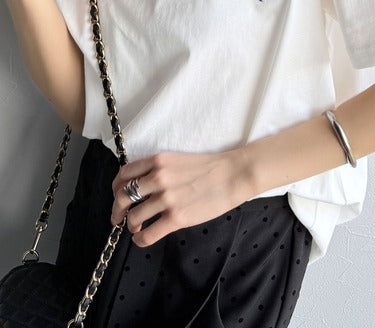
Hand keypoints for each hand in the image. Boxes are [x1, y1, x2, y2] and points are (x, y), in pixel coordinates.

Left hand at [110, 147, 254, 247]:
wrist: (233, 174)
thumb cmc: (211, 167)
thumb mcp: (179, 159)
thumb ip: (159, 169)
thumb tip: (142, 186)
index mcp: (158, 161)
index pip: (124, 174)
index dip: (116, 188)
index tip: (117, 195)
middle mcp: (158, 177)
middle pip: (123, 196)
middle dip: (117, 210)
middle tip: (118, 217)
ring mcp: (166, 198)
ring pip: (133, 217)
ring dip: (131, 225)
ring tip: (136, 228)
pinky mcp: (176, 217)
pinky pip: (147, 234)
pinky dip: (140, 239)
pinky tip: (142, 239)